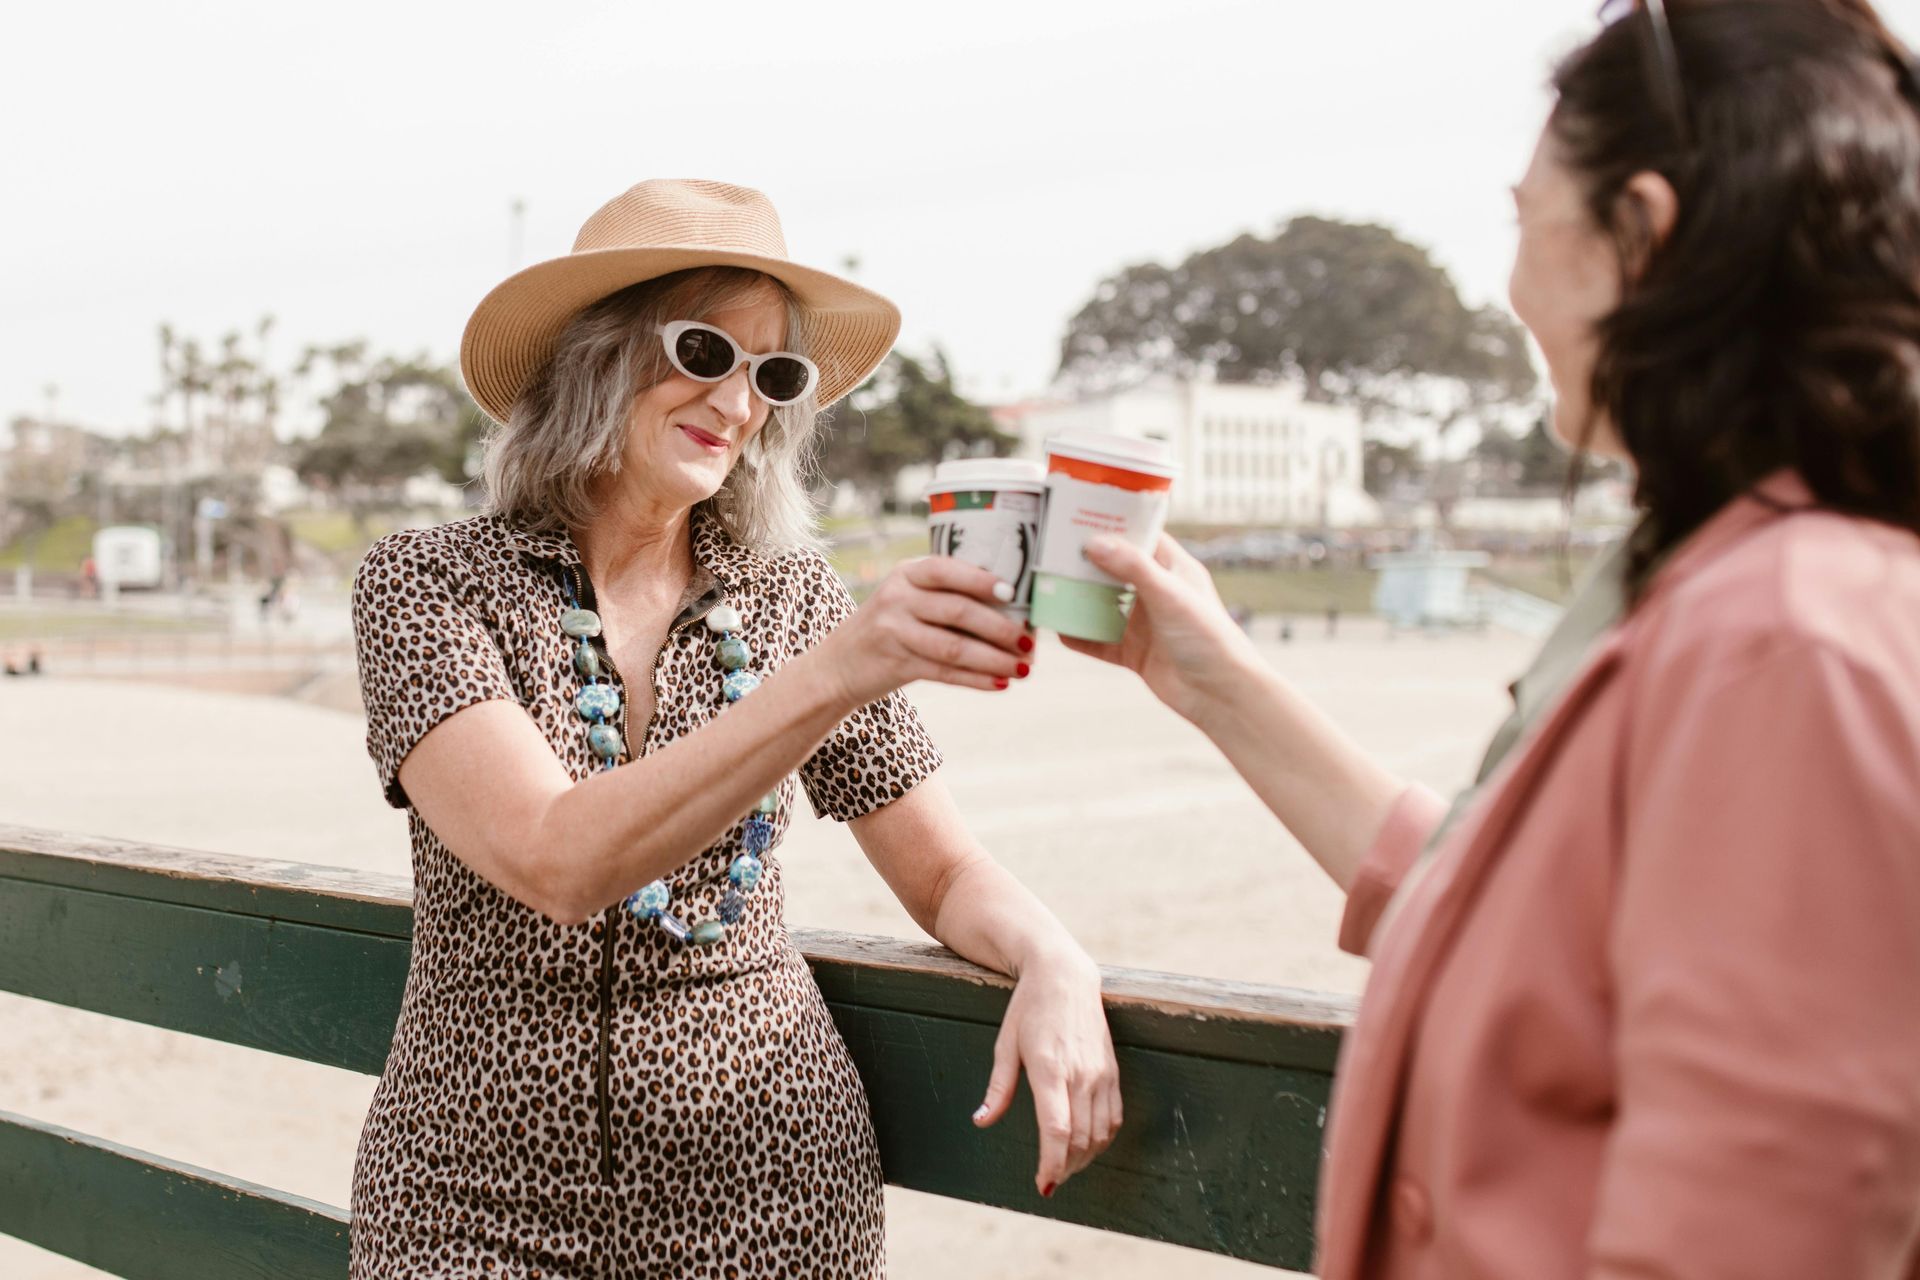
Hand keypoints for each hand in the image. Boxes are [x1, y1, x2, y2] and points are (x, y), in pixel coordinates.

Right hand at [822, 557, 1035, 705]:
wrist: (838, 665)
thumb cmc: (890, 627)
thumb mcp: (908, 599)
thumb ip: (946, 595)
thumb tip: (1013, 607)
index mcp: (906, 574)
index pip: (947, 569)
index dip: (981, 580)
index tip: (1014, 592)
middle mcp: (898, 598)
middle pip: (958, 610)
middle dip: (999, 627)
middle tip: (1029, 641)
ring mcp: (894, 632)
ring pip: (955, 647)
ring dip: (994, 659)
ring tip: (1023, 668)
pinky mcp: (896, 664)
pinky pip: (945, 673)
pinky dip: (976, 679)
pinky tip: (1000, 684)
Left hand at [972, 951, 1121, 1196]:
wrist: (1065, 976)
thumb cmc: (1028, 1009)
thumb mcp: (1005, 1045)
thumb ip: (998, 1089)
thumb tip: (981, 1122)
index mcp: (1050, 1067)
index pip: (1057, 1129)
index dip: (1052, 1164)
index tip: (1043, 1185)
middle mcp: (1080, 1073)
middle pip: (1079, 1139)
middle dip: (1065, 1168)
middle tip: (1049, 1181)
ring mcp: (1101, 1073)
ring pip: (1099, 1133)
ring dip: (1083, 1158)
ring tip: (1065, 1167)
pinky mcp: (1112, 1071)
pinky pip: (1113, 1117)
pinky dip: (1101, 1140)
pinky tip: (1085, 1146)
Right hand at [1060, 533, 1255, 721]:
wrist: (1219, 694)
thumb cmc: (1208, 637)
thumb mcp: (1168, 594)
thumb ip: (1132, 567)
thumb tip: (1093, 542)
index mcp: (1173, 569)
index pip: (1140, 536)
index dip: (1112, 524)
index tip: (1079, 513)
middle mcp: (1158, 592)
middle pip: (1114, 569)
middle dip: (1085, 562)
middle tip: (1051, 549)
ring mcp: (1145, 624)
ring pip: (1103, 605)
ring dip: (1078, 598)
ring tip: (1047, 585)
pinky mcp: (1135, 652)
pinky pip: (1100, 641)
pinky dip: (1080, 635)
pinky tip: (1057, 628)